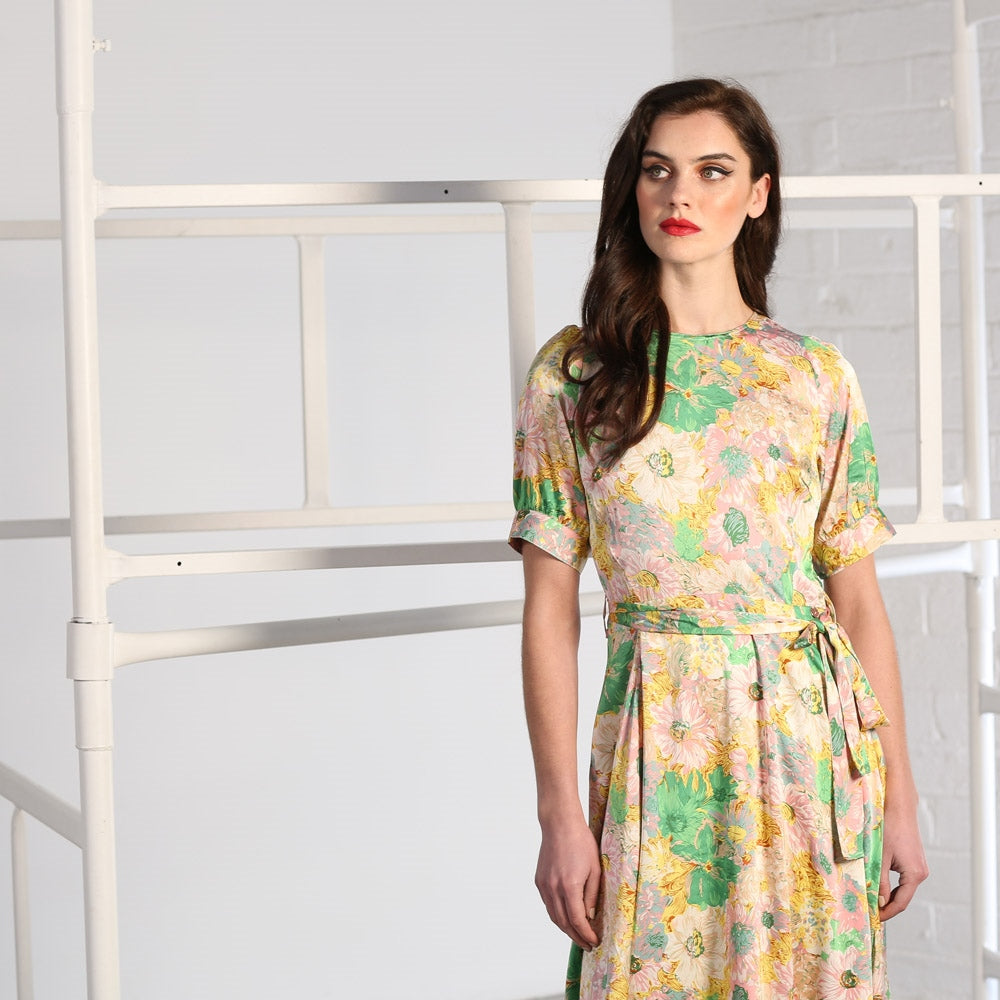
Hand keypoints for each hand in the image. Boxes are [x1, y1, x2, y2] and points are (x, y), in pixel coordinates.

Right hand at [535, 819, 601, 949]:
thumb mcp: (595, 869)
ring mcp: (544, 884)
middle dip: (576, 937)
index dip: (586, 934)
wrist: (560, 825)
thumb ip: (592, 895)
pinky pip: (548, 904)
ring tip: (577, 935)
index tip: (594, 941)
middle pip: (563, 923)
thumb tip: (589, 916)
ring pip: (553, 915)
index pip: (577, 920)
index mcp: (569, 886)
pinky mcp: (539, 880)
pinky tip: (566, 917)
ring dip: (565, 929)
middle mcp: (553, 888)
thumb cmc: (581, 843)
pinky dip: (557, 914)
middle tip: (587, 945)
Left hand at [878, 801, 928, 919]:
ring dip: (888, 894)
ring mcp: (918, 867)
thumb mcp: (880, 856)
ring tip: (871, 899)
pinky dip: (891, 884)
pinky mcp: (914, 860)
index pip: (901, 903)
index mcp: (915, 875)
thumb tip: (879, 902)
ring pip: (902, 888)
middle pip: (903, 897)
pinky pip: (902, 878)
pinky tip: (878, 884)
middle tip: (869, 911)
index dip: (887, 913)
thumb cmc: (888, 828)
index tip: (874, 919)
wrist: (898, 807)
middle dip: (887, 905)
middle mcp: (920, 873)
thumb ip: (880, 881)